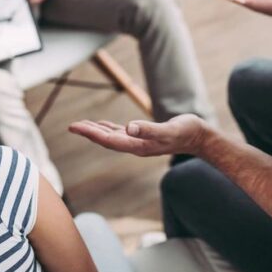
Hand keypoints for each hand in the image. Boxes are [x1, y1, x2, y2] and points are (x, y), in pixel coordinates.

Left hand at [68, 114, 209, 157]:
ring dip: (97, 132)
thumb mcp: (169, 129)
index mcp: (139, 145)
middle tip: (72, 126)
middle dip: (89, 133)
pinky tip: (103, 125)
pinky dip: (109, 129)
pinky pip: (121, 133)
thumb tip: (128, 127)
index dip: (91, 133)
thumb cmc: (186, 132)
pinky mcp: (144, 136)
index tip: (76, 127)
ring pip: (112, 137)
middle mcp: (136, 146)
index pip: (109, 140)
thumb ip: (149, 129)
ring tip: (81, 126)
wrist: (199, 137)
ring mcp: (139, 142)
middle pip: (107, 140)